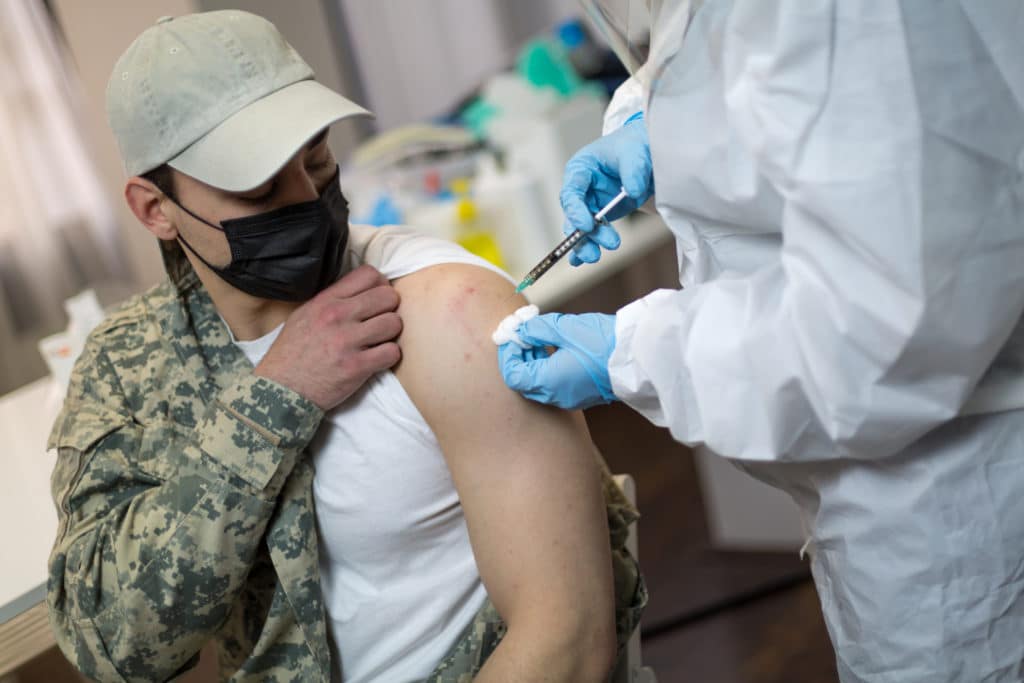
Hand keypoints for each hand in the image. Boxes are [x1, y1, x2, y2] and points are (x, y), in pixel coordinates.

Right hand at [254, 265, 401, 409]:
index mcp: (326, 300)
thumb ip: (332, 300)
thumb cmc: (292, 353)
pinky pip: (392, 352)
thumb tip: (362, 292)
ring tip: (379, 342)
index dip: (381, 286)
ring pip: (394, 323)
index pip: (369, 275)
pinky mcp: (356, 366)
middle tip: (381, 322)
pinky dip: (389, 356)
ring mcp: (347, 341)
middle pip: (388, 296)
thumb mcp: (304, 315)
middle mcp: (337, 316)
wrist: (281, 389)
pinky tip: (377, 359)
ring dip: (391, 334)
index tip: (377, 300)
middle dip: (390, 309)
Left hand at [498, 312, 616, 409]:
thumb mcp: (564, 328)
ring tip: (539, 338)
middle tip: (523, 334)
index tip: (511, 335)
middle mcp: (556, 396)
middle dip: (520, 357)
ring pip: (539, 384)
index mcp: (548, 382)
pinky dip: (548, 369)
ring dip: (534, 362)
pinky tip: (555, 349)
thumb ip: (536, 329)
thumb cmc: (604, 343)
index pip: (512, 374)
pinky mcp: (581, 395)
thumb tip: (521, 330)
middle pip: (524, 381)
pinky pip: (555, 385)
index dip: (508, 354)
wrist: (639, 357)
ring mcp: (569, 398)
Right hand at [560, 116, 652, 265]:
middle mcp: (582, 188)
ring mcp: (591, 204)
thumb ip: (633, 170)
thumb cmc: (634, 145)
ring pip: (581, 228)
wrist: (648, 152)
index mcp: (581, 168)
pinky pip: (592, 234)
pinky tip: (582, 261)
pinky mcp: (603, 216)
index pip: (572, 191)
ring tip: (595, 257)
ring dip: (587, 243)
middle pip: (573, 214)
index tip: (587, 226)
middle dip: (582, 234)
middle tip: (595, 249)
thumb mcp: (635, 151)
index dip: (576, 210)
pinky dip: (587, 246)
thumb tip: (632, 191)